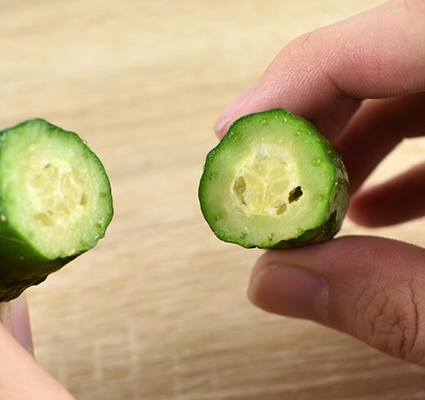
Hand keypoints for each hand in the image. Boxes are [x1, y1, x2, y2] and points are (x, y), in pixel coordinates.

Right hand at [214, 0, 424, 364]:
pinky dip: (399, 157)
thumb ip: (394, 306)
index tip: (233, 130)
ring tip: (311, 201)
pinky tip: (371, 210)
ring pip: (415, 82)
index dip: (300, 74)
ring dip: (351, 138)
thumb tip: (273, 285)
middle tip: (260, 171)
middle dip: (311, 113)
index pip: (396, 35)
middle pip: (392, 53)